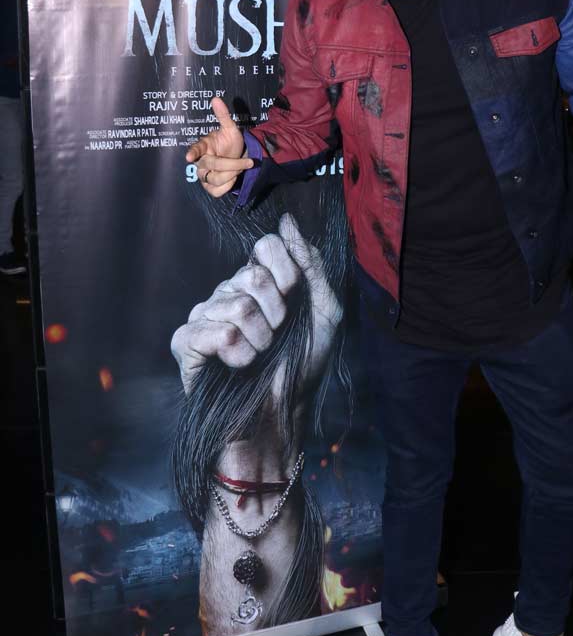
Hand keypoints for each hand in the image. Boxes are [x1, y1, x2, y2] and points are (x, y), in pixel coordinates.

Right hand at [171, 213, 342, 397]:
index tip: (293, 302)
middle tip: (275, 338)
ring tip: (257, 356)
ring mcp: (203, 315)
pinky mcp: (186, 341)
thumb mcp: (324, 311)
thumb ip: (310, 264)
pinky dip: (239, 355)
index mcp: (256, 281)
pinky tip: (237, 366)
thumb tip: (287, 220)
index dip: (288, 273)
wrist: (280, 414)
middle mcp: (226, 291)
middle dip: (277, 313)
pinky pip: (219, 333)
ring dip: (261, 341)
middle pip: (254, 275)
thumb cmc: (301, 366)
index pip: (267, 246)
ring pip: (238, 306)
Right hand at [185, 97, 254, 196]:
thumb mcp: (230, 129)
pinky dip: (227, 186)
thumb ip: (223, 116)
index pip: (196, 149)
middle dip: (233, 165)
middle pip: (213, 166)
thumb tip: (216, 99)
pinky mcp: (209, 187)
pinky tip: (232, 179)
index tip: (189, 157)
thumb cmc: (229, 142)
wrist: (236, 156)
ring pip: (215, 180)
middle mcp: (201, 162)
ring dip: (232, 175)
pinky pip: (216, 191)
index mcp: (203, 146)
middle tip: (248, 162)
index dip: (192, 153)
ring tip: (239, 169)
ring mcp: (203, 175)